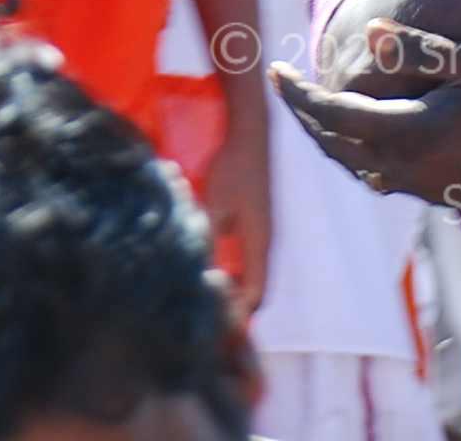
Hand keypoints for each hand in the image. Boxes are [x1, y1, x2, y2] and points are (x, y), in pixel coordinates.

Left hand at [206, 82, 272, 317]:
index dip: (239, 312)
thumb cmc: (233, 171)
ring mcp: (261, 231)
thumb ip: (207, 237)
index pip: (256, 292)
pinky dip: (233, 267)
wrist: (250, 137)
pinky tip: (211, 263)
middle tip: (210, 313)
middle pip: (256, 286)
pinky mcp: (254, 220)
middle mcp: (264, 242)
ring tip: (209, 294)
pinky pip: (246, 255)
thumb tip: (197, 269)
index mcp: (259, 244)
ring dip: (234, 285)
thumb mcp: (214, 205)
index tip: (218, 324)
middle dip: (236, 303)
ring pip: (251, 270)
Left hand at [272, 23, 460, 207]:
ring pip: (355, 165)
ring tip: (312, 106)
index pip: (331, 114)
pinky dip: (358, 155)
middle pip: (334, 145)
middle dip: (303, 114)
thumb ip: (419, 48)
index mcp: (412, 133)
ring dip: (328, 137)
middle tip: (283, 84)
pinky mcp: (442, 197)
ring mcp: (426, 189)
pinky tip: (359, 136)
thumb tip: (369, 29)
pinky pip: (383, 177)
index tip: (274, 69)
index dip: (297, 92)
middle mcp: (411, 169)